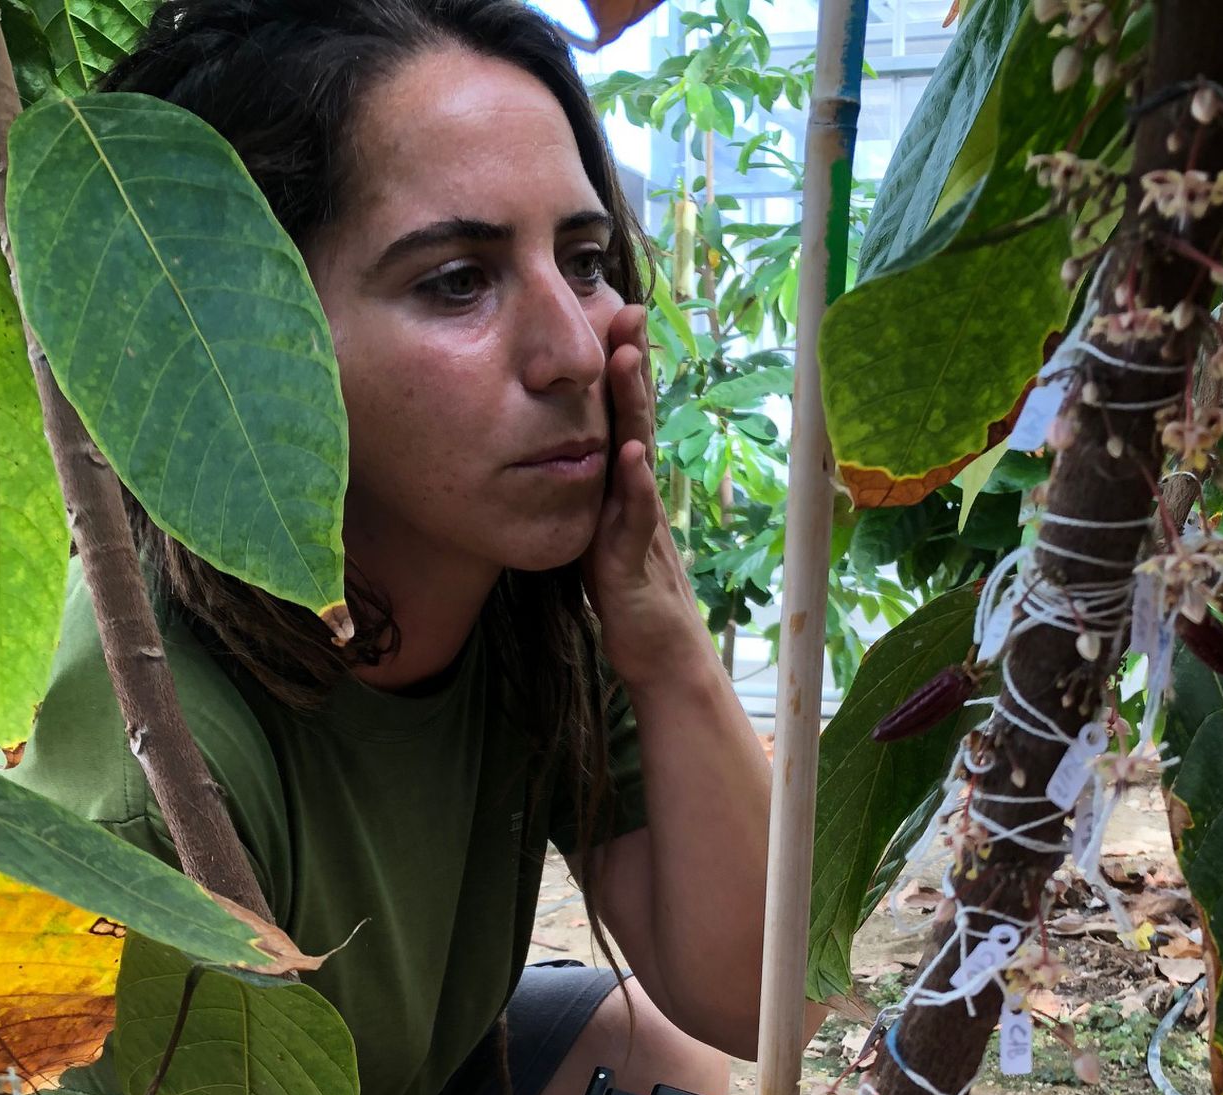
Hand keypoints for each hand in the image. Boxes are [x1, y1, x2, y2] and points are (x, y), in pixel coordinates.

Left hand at [581, 304, 707, 682]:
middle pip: (637, 420)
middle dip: (633, 366)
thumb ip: (589, 496)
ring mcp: (641, 526)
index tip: (615, 314)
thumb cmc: (629, 598)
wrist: (660, 656)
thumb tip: (562, 461)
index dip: (622, 370)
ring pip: (639, 457)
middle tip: (629, 310)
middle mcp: (639, 497)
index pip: (624, 418)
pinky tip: (633, 454)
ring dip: (635, 408)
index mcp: (626, 488)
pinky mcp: (633, 562)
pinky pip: (637, 519)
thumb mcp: (599, 534)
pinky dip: (637, 485)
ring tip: (629, 359)